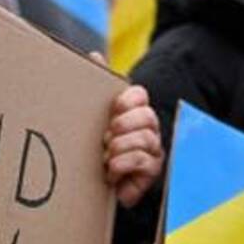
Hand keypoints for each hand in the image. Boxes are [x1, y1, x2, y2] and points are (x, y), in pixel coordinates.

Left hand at [103, 83, 162, 207]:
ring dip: (122, 146)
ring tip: (105, 155)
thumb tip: (96, 56)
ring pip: (146, 139)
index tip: (114, 109)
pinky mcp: (151, 170)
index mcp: (132, 112)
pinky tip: (111, 170)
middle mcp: (147, 128)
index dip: (129, 100)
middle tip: (106, 136)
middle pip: (147, 116)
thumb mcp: (91, 117)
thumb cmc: (93, 149)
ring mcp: (152, 149)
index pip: (140, 96)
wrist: (92, 188)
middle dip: (124, 125)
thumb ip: (96, 86)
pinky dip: (124, 164)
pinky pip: (144, 161)